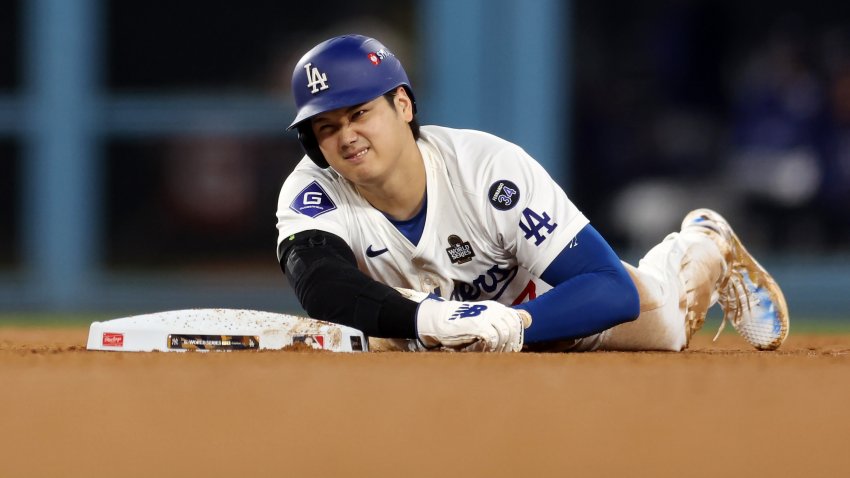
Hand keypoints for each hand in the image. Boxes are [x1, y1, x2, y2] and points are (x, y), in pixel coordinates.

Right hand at [413, 295, 530, 351]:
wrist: (440, 319)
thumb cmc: (462, 323)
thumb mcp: (485, 318)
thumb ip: (503, 320)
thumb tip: (528, 319)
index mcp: (497, 308)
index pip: (518, 320)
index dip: (517, 335)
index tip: (512, 347)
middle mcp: (494, 309)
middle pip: (514, 328)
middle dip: (511, 343)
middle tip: (502, 353)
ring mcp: (487, 316)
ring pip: (505, 334)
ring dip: (501, 347)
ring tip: (492, 353)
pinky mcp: (479, 324)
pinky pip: (494, 338)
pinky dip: (491, 347)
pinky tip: (484, 349)